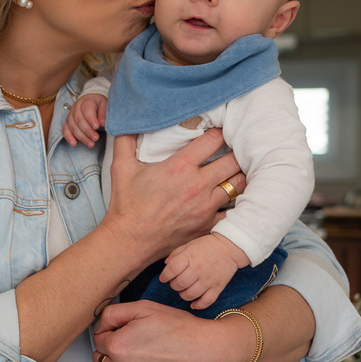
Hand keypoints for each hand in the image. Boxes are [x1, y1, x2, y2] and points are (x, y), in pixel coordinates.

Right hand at [62, 93, 106, 146]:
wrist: (91, 101)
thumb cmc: (99, 104)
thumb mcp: (105, 104)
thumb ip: (104, 112)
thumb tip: (102, 123)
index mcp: (86, 101)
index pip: (86, 109)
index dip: (91, 119)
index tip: (97, 127)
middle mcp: (76, 107)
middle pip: (79, 120)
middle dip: (87, 131)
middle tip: (96, 138)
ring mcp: (70, 115)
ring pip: (73, 126)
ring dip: (81, 137)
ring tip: (91, 144)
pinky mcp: (68, 122)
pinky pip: (65, 129)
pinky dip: (68, 137)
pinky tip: (74, 143)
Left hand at [92, 300, 245, 361]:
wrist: (209, 350)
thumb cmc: (180, 328)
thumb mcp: (144, 307)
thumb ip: (113, 313)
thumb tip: (99, 326)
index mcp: (117, 344)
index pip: (98, 340)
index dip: (109, 334)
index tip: (123, 334)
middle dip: (110, 355)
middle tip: (130, 350)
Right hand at [100, 129, 246, 266]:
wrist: (129, 241)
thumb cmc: (125, 205)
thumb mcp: (120, 167)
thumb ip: (125, 140)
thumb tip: (126, 120)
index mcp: (180, 167)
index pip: (214, 139)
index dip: (219, 132)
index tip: (219, 132)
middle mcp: (198, 185)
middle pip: (234, 160)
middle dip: (236, 152)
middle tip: (236, 149)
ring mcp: (206, 207)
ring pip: (239, 184)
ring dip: (239, 176)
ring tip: (237, 171)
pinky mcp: (208, 225)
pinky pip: (234, 212)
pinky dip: (237, 205)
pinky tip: (234, 199)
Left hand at [160, 233, 248, 309]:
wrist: (230, 248)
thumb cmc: (207, 246)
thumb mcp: (188, 246)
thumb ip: (175, 255)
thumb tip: (165, 265)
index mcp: (189, 257)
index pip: (171, 270)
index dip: (164, 276)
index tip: (164, 277)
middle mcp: (197, 270)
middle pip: (179, 284)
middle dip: (174, 285)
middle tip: (176, 282)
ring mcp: (208, 280)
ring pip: (190, 295)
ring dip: (183, 294)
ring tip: (184, 290)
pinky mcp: (217, 288)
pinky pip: (206, 301)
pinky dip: (198, 305)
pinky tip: (193, 303)